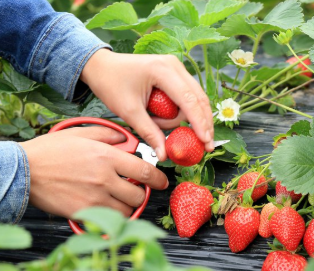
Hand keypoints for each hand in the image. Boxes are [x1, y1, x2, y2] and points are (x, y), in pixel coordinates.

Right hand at [19, 127, 168, 217]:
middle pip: (139, 195)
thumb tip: (126, 138)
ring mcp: (95, 198)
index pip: (145, 172)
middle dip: (141, 194)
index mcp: (107, 157)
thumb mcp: (81, 133)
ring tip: (118, 199)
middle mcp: (104, 179)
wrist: (24, 171)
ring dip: (127, 207)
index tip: (162, 182)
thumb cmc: (50, 152)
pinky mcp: (84, 212)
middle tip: (135, 190)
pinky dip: (111, 216)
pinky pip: (108, 220)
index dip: (158, 179)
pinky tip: (105, 208)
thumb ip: (108, 134)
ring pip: (126, 211)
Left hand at [80, 50, 214, 158]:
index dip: (199, 123)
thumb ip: (149, 133)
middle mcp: (175, 66)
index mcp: (163, 70)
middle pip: (199, 99)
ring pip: (196, 98)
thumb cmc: (111, 84)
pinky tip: (173, 121)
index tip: (205, 141)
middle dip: (202, 123)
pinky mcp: (176, 74)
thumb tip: (164, 154)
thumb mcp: (129, 112)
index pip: (189, 100)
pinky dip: (185, 112)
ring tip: (161, 125)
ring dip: (188, 118)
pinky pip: (188, 96)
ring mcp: (177, 68)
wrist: (101, 66)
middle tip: (205, 145)